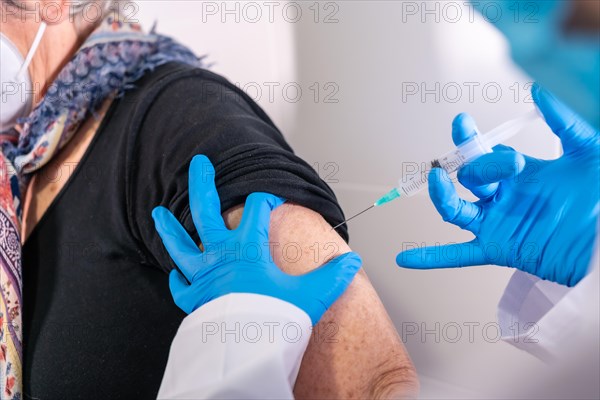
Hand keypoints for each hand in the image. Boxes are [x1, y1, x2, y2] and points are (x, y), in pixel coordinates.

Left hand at [152, 155, 361, 324]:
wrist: (247, 352)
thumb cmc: (275, 320)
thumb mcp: (311, 295)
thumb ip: (332, 277)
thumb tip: (353, 262)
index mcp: (248, 248)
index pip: (256, 210)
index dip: (266, 197)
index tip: (274, 195)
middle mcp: (220, 255)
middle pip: (205, 212)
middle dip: (203, 184)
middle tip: (199, 163)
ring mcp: (203, 277)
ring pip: (180, 245)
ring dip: (169, 227)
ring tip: (158, 211)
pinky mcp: (195, 300)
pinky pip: (180, 286)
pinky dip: (177, 279)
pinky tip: (175, 274)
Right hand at [397, 84, 598, 285]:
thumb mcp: (587, 151)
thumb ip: (562, 122)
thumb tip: (538, 92)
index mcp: (520, 175)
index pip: (484, 154)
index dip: (469, 139)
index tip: (461, 123)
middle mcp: (504, 198)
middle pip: (470, 178)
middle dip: (480, 166)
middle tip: (510, 166)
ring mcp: (497, 224)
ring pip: (456, 210)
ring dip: (441, 196)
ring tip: (437, 180)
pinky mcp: (498, 249)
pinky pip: (459, 254)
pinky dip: (431, 257)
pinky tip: (406, 258)